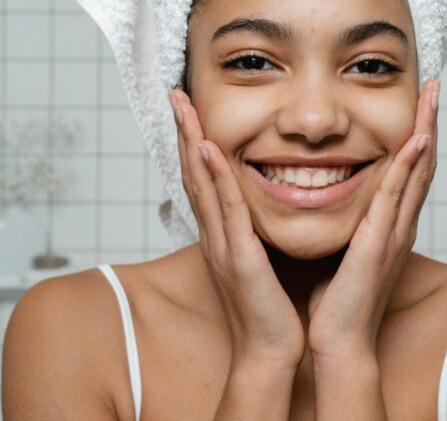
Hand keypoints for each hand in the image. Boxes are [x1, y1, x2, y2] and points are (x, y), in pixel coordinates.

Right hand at [169, 89, 304, 370]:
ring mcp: (222, 244)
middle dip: (184, 132)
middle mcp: (215, 235)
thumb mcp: (260, 258)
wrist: (270, 351)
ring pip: (202, 184)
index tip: (190, 109)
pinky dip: (216, 178)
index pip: (203, 179)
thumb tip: (263, 203)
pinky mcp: (238, 258)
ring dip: (192, 143)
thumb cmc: (270, 308)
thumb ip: (255, 230)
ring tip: (185, 107)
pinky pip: (226, 210)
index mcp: (222, 234)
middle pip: (193, 173)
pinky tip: (210, 149)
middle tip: (175, 94)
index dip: (194, 142)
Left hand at [305, 78, 439, 359]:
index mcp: (388, 225)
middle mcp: (399, 224)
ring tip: (432, 97)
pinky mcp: (380, 242)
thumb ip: (346, 224)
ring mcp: (393, 232)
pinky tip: (415, 139)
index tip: (418, 101)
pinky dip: (408, 166)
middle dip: (429, 122)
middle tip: (435, 86)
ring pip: (416, 172)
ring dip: (426, 131)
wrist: (339, 341)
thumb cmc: (337, 301)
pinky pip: (396, 197)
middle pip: (422, 164)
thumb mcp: (343, 249)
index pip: (407, 170)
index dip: (416, 134)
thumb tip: (326, 197)